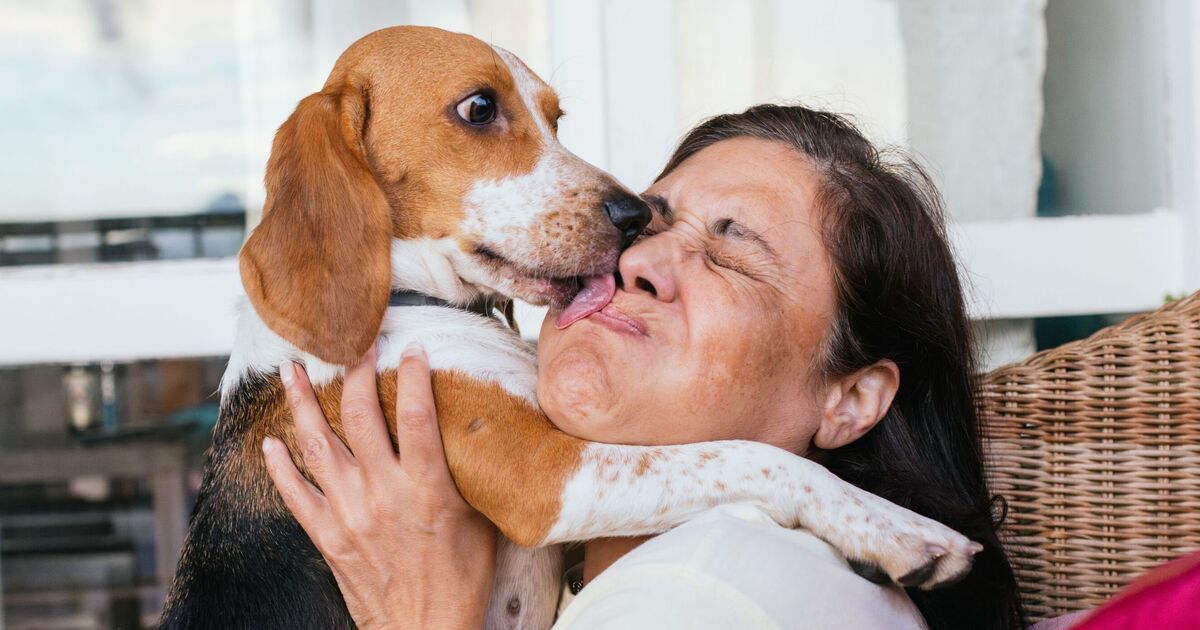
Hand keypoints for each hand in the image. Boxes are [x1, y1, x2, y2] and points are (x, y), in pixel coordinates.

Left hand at [263, 343, 496, 629]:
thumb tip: (470, 436)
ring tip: (290, 371)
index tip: (410, 347)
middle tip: (352, 346)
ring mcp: (349, 513)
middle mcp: (382, 493)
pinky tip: (269, 442)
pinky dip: (279, 466)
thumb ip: (468, 476)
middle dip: (354, 374)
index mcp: (427, 488)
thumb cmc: (461, 581)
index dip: (411, 375)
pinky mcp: (327, 536)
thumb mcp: (480, 522)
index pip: (416, 414)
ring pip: (317, 445)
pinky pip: (295, 494)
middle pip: (360, 417)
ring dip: (301, 404)